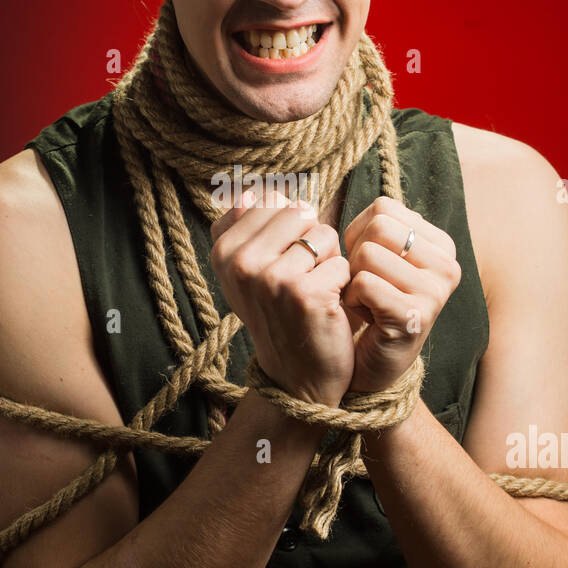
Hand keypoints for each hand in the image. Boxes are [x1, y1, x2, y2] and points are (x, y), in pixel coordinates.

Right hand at [210, 192, 355, 407]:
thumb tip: (253, 189)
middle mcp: (241, 262)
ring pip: (324, 235)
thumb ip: (248, 227)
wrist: (297, 378)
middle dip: (312, 243)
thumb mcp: (250, 272)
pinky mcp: (305, 293)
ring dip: (330, 263)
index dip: (290, 231)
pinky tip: (328, 309)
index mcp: (223, 251)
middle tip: (301, 281)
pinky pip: (342, 263)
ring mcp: (271, 278)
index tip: (280, 266)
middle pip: (301, 213)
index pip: (274, 202)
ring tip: (314, 292)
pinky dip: (344, 286)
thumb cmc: (280, 316)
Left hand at [341, 196, 461, 393]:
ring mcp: (436, 290)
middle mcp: (447, 263)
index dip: (357, 232)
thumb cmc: (367, 304)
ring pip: (367, 254)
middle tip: (364, 284)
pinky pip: (364, 284)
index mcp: (440, 243)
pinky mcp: (417, 315)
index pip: (383, 207)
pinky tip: (366, 317)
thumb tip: (328, 181)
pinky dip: (352, 300)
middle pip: (377, 227)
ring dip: (352, 280)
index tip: (365, 263)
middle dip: (354, 255)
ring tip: (367, 301)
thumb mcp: (374, 256)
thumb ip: (372, 224)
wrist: (367, 362)